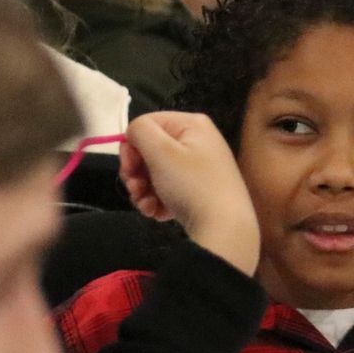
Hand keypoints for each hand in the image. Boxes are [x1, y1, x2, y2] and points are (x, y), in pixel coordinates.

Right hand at [120, 113, 259, 274]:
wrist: (224, 227)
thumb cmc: (191, 184)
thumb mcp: (161, 151)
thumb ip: (140, 131)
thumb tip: (133, 135)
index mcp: (192, 125)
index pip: (147, 125)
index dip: (131, 146)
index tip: (128, 169)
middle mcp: (198, 142)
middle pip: (150, 151)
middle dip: (137, 173)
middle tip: (135, 190)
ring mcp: (199, 168)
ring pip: (156, 173)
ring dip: (144, 190)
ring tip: (147, 206)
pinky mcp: (199, 191)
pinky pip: (169, 190)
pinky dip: (158, 201)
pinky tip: (157, 213)